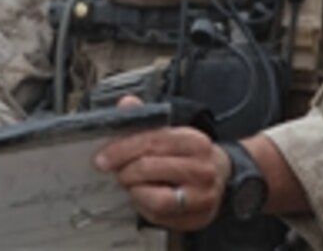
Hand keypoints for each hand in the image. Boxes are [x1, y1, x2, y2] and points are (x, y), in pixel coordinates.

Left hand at [93, 96, 231, 230]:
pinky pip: (162, 217)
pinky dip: (145, 208)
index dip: (121, 149)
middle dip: (125, 171)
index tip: (101, 158)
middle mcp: (202, 168)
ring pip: (157, 198)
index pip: (150, 141)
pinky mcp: (199, 218)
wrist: (220, 175)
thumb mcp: (170, 132)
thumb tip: (126, 103)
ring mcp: (203, 196)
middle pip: (149, 169)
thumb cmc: (186, 153)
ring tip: (131, 185)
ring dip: (135, 192)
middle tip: (117, 173)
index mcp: (193, 141)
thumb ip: (145, 119)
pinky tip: (143, 199)